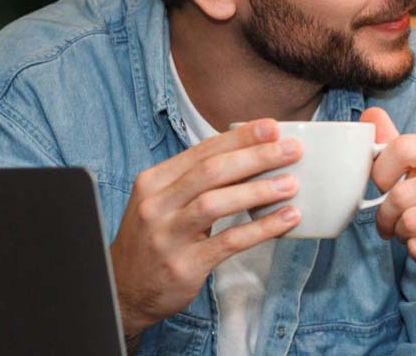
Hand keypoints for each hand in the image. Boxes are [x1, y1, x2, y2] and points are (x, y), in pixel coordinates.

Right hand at [110, 119, 302, 335]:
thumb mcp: (165, 201)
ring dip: (258, 191)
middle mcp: (156, 205)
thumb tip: (252, 154)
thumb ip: (199, 180)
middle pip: (211, 171)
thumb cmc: (156, 238)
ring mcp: (167, 236)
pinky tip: (286, 219)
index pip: (202, 150)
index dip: (240, 137)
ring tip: (291, 184)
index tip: (273, 127)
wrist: (124, 290)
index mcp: (154, 181)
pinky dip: (261, 228)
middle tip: (291, 150)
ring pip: (216, 203)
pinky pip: (228, 241)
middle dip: (255, 156)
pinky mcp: (184, 265)